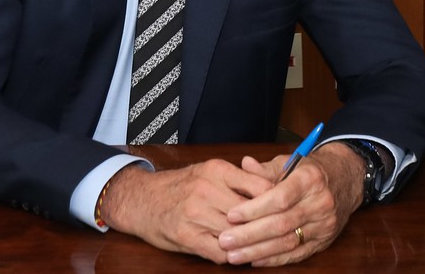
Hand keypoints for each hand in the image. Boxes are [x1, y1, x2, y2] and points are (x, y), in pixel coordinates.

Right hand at [99, 159, 273, 263]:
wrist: (140, 199)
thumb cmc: (179, 187)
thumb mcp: (208, 172)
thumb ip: (239, 179)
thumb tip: (276, 188)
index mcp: (216, 169)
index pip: (262, 187)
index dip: (277, 202)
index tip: (284, 210)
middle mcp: (207, 189)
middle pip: (253, 215)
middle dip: (265, 227)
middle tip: (277, 234)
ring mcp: (196, 213)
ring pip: (239, 236)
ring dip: (248, 244)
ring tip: (256, 246)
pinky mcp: (186, 235)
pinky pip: (221, 253)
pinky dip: (231, 256)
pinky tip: (232, 251)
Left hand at [218, 143, 363, 265]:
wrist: (344, 180)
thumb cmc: (308, 170)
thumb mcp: (289, 162)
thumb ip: (265, 168)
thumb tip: (244, 164)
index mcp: (310, 179)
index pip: (280, 198)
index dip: (254, 209)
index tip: (231, 215)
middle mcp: (320, 203)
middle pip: (282, 223)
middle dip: (250, 235)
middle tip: (225, 240)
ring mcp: (324, 225)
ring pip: (288, 242)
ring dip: (258, 251)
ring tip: (233, 255)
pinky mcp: (324, 241)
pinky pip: (298, 254)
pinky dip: (275, 259)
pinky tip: (255, 260)